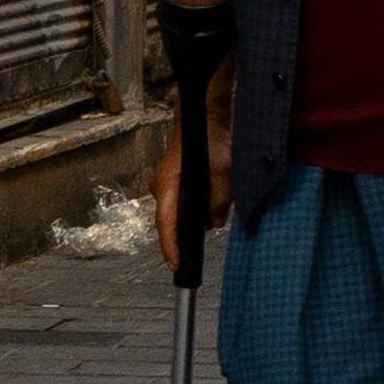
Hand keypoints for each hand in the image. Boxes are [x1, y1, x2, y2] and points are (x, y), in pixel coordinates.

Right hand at [154, 117, 214, 284]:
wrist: (204, 118)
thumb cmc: (210, 141)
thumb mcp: (222, 173)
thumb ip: (219, 202)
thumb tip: (213, 224)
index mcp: (168, 185)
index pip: (166, 223)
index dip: (171, 247)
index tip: (176, 265)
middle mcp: (161, 187)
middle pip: (168, 221)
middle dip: (180, 240)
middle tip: (188, 264)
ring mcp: (165, 184)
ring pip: (175, 212)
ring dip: (187, 224)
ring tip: (197, 242)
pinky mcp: (173, 181)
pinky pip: (179, 203)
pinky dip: (190, 211)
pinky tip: (204, 216)